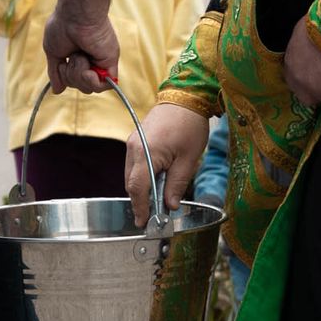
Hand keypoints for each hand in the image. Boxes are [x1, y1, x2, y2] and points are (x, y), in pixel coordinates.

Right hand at [43, 5, 119, 94]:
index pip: (72, 80)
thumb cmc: (62, 27)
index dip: (64, 76)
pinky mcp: (110, 64)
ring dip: (79, 74)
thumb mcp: (54, 53)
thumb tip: (57, 91)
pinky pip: (102, 86)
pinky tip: (88, 69)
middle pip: (80, 86)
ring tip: (79, 56)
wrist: (76, 16)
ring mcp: (101, 63)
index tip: (62, 61)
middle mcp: (90, 61)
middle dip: (71, 75)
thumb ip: (56, 72)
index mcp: (77, 57)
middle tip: (72, 56)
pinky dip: (91, 81)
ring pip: (89, 88)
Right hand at [126, 102, 210, 218]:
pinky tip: (157, 182)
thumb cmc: (190, 125)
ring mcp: (133, 142)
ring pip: (132, 175)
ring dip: (142, 189)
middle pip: (131, 183)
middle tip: (154, 216)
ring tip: (158, 200)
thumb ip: (177, 184)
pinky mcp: (137, 139)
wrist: (186, 96)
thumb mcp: (189, 159)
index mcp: (146, 152)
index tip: (144, 223)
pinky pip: (135, 164)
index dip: (140, 208)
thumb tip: (169, 206)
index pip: (137, 188)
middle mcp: (134, 147)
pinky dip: (143, 176)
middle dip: (141, 201)